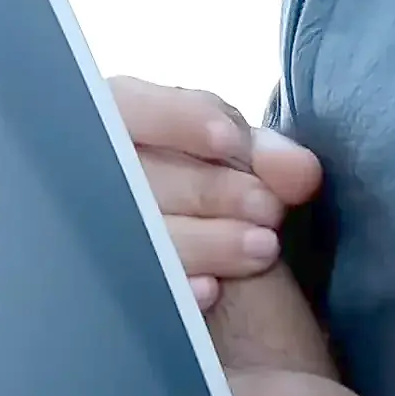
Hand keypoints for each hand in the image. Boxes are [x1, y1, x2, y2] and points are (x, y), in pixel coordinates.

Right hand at [109, 76, 321, 309]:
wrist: (217, 287)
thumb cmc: (214, 197)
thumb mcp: (237, 167)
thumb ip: (267, 158)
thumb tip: (301, 171)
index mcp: (119, 125)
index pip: (127, 105)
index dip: (176, 119)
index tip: (229, 141)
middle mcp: (94, 172)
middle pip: (132, 172)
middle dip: (206, 189)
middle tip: (267, 208)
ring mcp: (92, 234)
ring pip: (133, 233)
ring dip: (204, 239)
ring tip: (262, 248)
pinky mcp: (107, 285)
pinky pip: (131, 287)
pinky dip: (174, 286)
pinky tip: (213, 290)